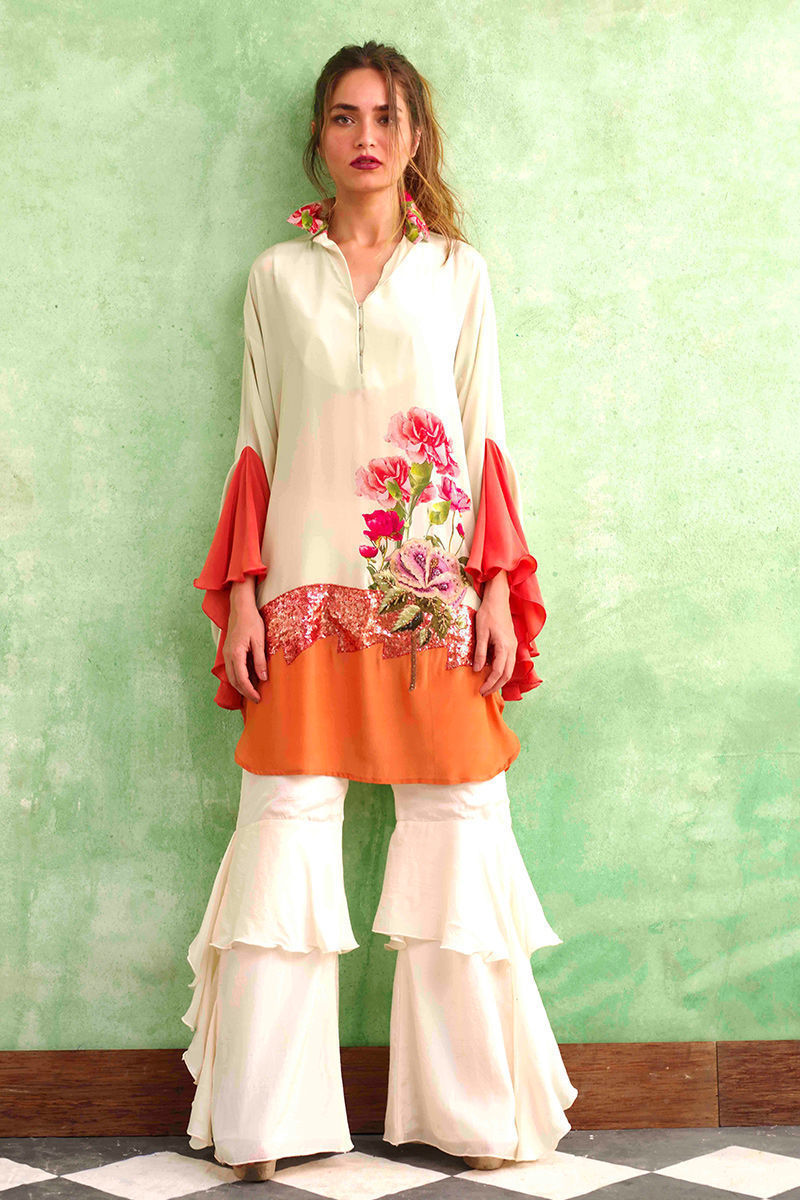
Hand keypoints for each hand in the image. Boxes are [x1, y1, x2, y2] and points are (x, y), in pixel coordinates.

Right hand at [223, 582, 267, 702]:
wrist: (240, 607)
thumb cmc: (251, 621)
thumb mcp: (260, 641)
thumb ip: (260, 661)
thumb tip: (262, 678)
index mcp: (236, 654)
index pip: (242, 679)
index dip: (250, 691)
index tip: (258, 699)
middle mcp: (228, 656)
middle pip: (234, 681)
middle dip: (244, 692)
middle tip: (256, 699)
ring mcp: (226, 653)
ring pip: (231, 676)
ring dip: (241, 686)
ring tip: (252, 692)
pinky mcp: (228, 651)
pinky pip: (232, 669)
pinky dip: (239, 677)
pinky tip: (248, 678)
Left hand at [472, 573, 515, 696]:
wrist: (498, 599)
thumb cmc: (488, 613)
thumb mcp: (480, 632)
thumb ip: (480, 652)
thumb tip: (478, 670)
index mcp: (505, 646)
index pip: (499, 671)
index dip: (490, 683)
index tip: (481, 690)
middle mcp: (512, 648)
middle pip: (507, 674)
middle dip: (496, 686)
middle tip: (484, 693)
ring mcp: (513, 646)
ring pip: (510, 669)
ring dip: (500, 680)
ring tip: (488, 686)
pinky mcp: (511, 643)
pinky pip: (509, 662)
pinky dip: (502, 671)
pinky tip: (493, 673)